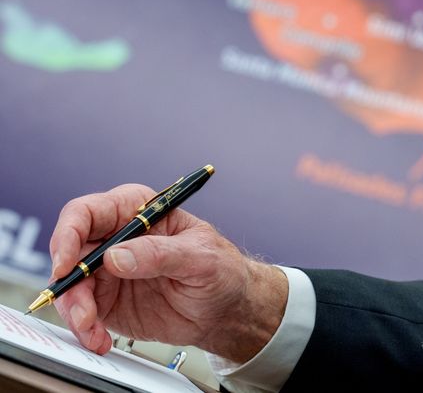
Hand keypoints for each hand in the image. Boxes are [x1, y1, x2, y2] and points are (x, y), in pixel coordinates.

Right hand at [47, 184, 287, 361]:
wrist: (227, 308)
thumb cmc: (221, 270)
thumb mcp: (201, 257)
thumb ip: (160, 254)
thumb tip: (116, 256)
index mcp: (137, 211)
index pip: (88, 212)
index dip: (68, 234)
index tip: (67, 263)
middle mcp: (115, 238)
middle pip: (69, 252)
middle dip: (70, 284)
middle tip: (84, 311)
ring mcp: (108, 270)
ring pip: (71, 286)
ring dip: (75, 312)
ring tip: (94, 331)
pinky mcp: (106, 300)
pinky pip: (81, 313)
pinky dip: (84, 328)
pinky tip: (100, 339)